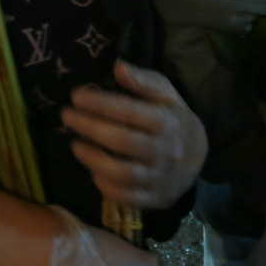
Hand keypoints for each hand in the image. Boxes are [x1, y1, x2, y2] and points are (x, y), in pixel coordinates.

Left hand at [62, 61, 207, 210]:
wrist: (198, 156)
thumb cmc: (173, 118)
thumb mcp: (165, 93)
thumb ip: (143, 80)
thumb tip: (118, 67)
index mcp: (167, 121)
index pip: (129, 111)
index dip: (100, 103)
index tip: (76, 96)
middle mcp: (164, 151)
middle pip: (122, 142)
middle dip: (89, 128)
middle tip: (67, 117)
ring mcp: (159, 177)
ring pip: (122, 174)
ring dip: (92, 159)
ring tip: (75, 145)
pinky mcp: (154, 198)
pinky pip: (125, 197)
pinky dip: (105, 186)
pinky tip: (93, 170)